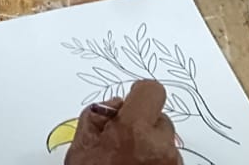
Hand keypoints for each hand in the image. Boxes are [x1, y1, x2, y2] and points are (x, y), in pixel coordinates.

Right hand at [65, 81, 180, 164]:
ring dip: (150, 148)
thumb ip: (96, 117)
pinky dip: (155, 164)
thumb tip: (114, 106)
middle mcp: (160, 148)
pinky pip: (169, 162)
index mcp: (135, 132)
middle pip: (159, 118)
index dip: (139, 95)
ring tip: (127, 164)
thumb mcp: (80, 148)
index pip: (152, 90)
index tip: (131, 103)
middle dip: (141, 127)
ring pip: (165, 143)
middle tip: (121, 144)